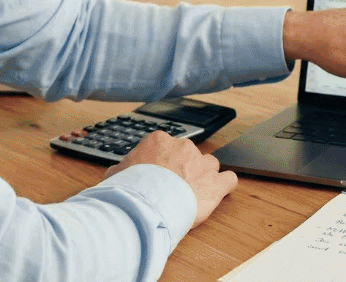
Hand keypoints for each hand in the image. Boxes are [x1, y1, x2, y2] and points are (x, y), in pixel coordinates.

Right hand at [104, 131, 237, 227]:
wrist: (148, 203)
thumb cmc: (131, 188)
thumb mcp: (116, 173)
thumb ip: (121, 169)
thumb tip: (117, 172)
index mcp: (160, 141)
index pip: (165, 146)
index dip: (162, 163)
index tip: (158, 175)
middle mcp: (184, 148)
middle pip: (189, 154)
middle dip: (184, 169)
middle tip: (173, 187)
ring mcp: (202, 164)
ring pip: (210, 164)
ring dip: (204, 176)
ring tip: (195, 192)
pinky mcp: (216, 183)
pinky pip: (229, 179)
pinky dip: (225, 185)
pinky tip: (219, 192)